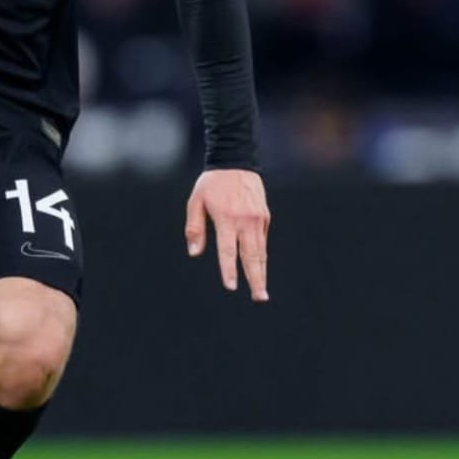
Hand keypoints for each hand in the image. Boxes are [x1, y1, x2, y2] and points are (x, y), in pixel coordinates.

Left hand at [185, 168, 270, 301]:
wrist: (235, 161)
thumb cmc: (211, 183)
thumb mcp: (196, 201)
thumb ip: (195, 228)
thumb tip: (195, 254)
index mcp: (226, 218)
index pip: (227, 250)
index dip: (229, 269)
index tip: (231, 286)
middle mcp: (244, 220)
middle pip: (251, 256)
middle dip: (255, 279)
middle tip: (259, 298)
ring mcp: (257, 219)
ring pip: (260, 251)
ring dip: (261, 272)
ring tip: (262, 291)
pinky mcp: (264, 216)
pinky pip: (262, 240)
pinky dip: (260, 256)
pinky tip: (258, 268)